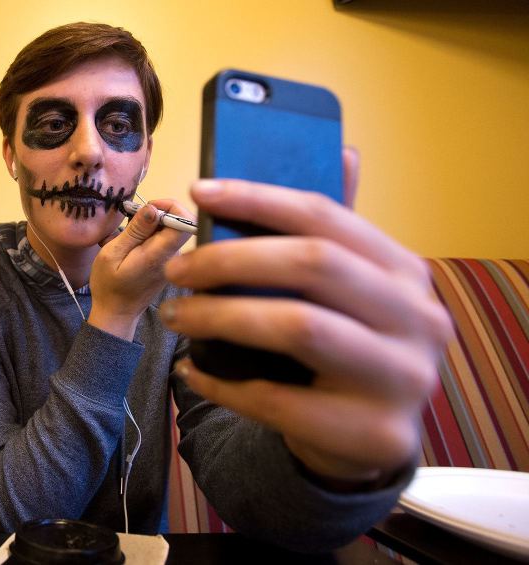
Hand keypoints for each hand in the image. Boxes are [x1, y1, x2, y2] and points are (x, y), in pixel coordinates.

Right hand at [88, 199, 192, 340]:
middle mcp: (173, 257)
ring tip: (128, 235)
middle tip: (132, 220)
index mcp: (159, 255)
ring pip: (171, 229)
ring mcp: (174, 260)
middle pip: (180, 222)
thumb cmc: (109, 285)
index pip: (185, 222)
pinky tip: (133, 244)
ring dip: (150, 225)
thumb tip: (153, 208)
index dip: (170, 206)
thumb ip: (134, 231)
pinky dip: (150, 235)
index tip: (148, 207)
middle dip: (157, 213)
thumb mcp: (112, 254)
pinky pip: (165, 239)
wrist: (117, 313)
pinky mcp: (170, 262)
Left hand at [161, 149, 454, 481]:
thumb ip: (332, 235)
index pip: (327, 216)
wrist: (368, 444)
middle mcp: (421, 319)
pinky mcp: (374, 432)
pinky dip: (222, 383)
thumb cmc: (342, 353)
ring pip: (298, 327)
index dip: (258, 198)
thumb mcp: (346, 293)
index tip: (199, 191)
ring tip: (176, 317)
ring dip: (220, 317)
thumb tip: (343, 150)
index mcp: (406, 272)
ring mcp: (404, 378)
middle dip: (229, 260)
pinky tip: (192, 370)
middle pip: (313, 264)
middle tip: (177, 271)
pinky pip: (278, 399)